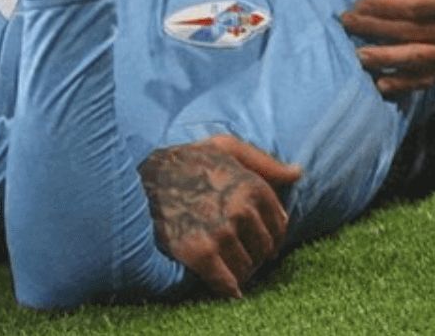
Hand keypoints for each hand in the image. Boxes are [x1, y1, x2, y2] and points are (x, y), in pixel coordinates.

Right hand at [139, 135, 301, 299]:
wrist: (137, 179)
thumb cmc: (184, 162)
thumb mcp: (223, 148)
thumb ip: (263, 161)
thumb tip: (298, 174)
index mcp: (252, 186)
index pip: (279, 226)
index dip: (266, 232)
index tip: (250, 234)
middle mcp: (241, 210)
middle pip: (265, 250)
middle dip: (252, 252)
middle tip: (233, 248)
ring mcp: (220, 233)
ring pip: (247, 268)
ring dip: (237, 269)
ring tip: (220, 259)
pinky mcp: (200, 253)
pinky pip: (227, 284)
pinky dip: (226, 287)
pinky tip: (221, 281)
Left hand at [340, 0, 434, 94]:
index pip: (413, 6)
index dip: (381, 6)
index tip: (356, 3)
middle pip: (412, 32)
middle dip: (375, 28)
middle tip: (347, 22)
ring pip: (418, 58)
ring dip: (385, 58)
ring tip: (358, 55)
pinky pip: (426, 79)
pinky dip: (403, 84)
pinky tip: (380, 84)